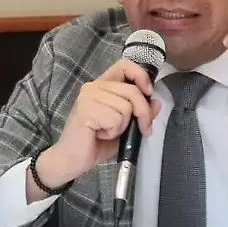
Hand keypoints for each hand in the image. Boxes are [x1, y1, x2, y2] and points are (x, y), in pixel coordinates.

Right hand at [33, 59, 161, 192]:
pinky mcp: (86, 110)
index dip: (140, 76)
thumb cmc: (95, 143)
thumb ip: (139, 112)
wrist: (71, 160)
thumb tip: (156, 103)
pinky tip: (100, 135)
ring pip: (126, 106)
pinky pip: (116, 118)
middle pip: (132, 90)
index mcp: (102, 86)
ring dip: (123, 125)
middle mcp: (94, 87)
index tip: (148, 93)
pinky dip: (114, 131)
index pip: (124, 66)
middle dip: (143, 113)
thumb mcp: (124, 126)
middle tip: (143, 129)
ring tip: (108, 132)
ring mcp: (88, 97)